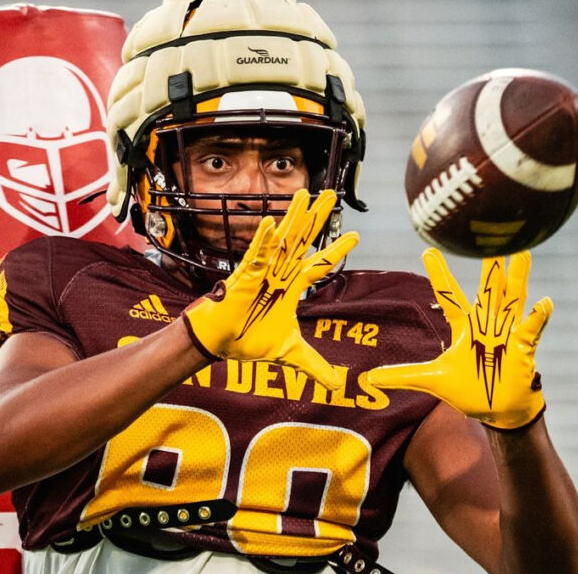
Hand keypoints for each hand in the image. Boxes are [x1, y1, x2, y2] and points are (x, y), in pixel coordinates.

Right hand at [182, 189, 357, 389]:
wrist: (220, 345)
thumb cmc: (248, 340)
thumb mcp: (290, 353)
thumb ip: (314, 365)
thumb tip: (337, 384)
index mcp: (291, 287)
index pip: (320, 265)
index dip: (337, 250)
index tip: (357, 237)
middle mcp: (279, 273)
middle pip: (304, 240)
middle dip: (318, 218)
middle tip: (333, 194)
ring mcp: (262, 271)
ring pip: (282, 239)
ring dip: (294, 217)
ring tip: (305, 194)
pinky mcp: (243, 276)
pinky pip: (254, 255)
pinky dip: (261, 240)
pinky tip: (270, 222)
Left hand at [366, 248, 549, 429]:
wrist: (498, 410)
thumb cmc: (469, 390)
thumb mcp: (432, 380)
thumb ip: (404, 375)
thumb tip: (371, 377)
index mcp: (464, 327)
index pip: (449, 295)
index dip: (440, 274)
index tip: (428, 251)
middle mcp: (486, 324)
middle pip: (487, 288)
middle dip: (488, 265)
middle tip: (488, 238)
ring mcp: (507, 334)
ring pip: (512, 299)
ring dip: (517, 278)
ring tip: (522, 252)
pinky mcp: (522, 349)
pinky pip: (530, 330)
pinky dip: (536, 317)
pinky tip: (543, 303)